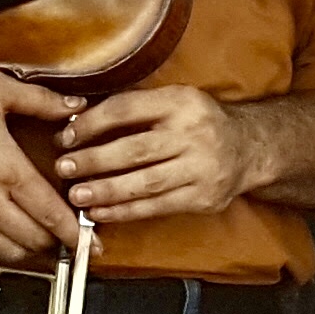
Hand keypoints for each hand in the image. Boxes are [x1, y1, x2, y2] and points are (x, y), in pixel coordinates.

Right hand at [0, 66, 86, 263]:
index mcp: (3, 168)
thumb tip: (74, 107)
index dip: (76, 233)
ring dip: (26, 252)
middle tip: (68, 240)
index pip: (51, 213)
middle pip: (32, 241)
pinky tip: (2, 240)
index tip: (91, 242)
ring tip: (38, 242)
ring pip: (4, 254)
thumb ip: (40, 100)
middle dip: (55, 244)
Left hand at [53, 86, 269, 228]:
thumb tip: (79, 123)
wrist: (250, 148)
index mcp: (181, 101)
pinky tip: (101, 212)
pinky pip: (157, 207)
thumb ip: (136, 109)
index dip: (92, 123)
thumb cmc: (200, 123)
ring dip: (105, 191)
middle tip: (64, 168)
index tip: (66, 136)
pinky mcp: (203, 197)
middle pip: (134, 149)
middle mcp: (194, 133)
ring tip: (77, 195)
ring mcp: (201, 168)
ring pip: (144, 183)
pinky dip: (125, 211)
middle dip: (94, 160)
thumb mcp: (175, 101)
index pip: (127, 109)